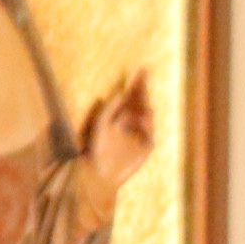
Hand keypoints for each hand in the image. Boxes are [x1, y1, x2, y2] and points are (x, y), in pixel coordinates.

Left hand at [83, 70, 155, 197]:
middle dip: (144, 91)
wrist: (98, 172)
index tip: (142, 71)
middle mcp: (130, 123)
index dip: (137, 84)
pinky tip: (143, 119)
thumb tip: (121, 92)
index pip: (131, 96)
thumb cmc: (95, 147)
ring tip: (144, 105)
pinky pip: (149, 135)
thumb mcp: (99, 123)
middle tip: (147, 78)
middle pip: (141, 103)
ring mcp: (139, 136)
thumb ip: (109, 108)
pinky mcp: (144, 149)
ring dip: (146, 109)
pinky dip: (147, 127)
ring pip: (147, 118)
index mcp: (119, 115)